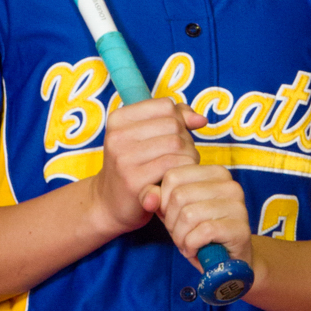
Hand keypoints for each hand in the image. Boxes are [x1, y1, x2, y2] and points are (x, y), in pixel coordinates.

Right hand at [92, 98, 206, 233]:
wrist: (110, 204)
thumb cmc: (136, 166)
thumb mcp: (146, 136)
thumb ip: (175, 119)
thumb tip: (200, 120)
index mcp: (118, 119)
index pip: (165, 106)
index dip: (179, 120)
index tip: (174, 137)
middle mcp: (117, 136)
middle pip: (174, 125)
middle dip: (186, 141)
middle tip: (180, 156)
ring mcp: (123, 159)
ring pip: (178, 145)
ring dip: (189, 157)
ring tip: (180, 167)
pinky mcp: (134, 181)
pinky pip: (174, 166)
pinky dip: (183, 172)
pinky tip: (176, 179)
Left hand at [157, 163, 252, 271]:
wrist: (226, 260)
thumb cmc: (198, 231)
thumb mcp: (173, 211)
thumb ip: (157, 197)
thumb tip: (149, 198)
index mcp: (214, 173)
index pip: (173, 176)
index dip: (164, 201)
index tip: (172, 216)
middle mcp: (229, 184)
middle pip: (179, 196)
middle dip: (172, 221)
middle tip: (180, 234)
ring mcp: (238, 205)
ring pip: (189, 215)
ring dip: (181, 236)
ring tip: (187, 243)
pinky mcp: (240, 227)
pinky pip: (203, 232)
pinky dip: (192, 245)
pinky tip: (196, 249)